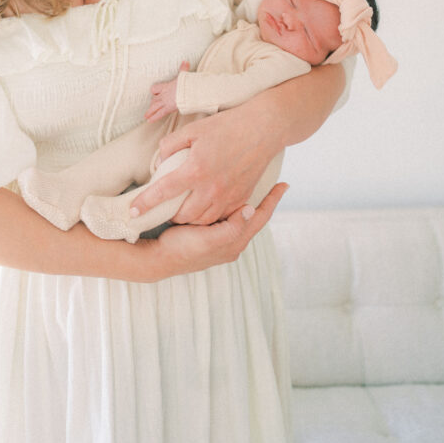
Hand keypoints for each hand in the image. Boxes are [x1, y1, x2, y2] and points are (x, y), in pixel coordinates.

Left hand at [132, 98, 281, 224]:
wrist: (263, 129)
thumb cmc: (226, 126)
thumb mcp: (193, 129)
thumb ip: (170, 145)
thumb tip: (159, 163)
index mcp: (196, 170)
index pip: (163, 192)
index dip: (145, 203)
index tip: (132, 211)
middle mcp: (211, 188)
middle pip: (182, 216)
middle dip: (169, 215)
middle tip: (163, 208)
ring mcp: (228, 196)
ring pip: (201, 221)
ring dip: (188, 219)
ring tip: (182, 210)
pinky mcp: (241, 198)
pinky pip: (220, 217)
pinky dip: (208, 216)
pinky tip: (203, 207)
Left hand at [144, 62, 188, 122]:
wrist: (188, 91)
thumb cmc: (186, 83)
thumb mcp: (184, 76)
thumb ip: (183, 68)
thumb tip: (185, 61)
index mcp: (166, 86)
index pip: (155, 88)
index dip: (155, 91)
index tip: (154, 93)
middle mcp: (164, 94)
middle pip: (155, 99)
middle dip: (153, 102)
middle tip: (151, 105)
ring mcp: (165, 102)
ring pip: (155, 107)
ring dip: (150, 111)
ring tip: (146, 116)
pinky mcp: (168, 108)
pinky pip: (159, 113)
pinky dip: (154, 117)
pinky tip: (149, 120)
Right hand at [148, 183, 287, 277]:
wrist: (159, 259)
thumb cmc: (182, 248)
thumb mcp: (208, 239)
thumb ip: (232, 227)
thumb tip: (251, 210)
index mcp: (234, 242)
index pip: (260, 217)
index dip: (272, 200)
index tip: (284, 184)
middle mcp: (231, 242)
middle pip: (255, 218)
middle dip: (265, 201)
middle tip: (274, 183)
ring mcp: (220, 240)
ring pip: (242, 217)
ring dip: (251, 203)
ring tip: (256, 187)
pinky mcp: (209, 237)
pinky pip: (229, 219)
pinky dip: (235, 207)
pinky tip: (230, 199)